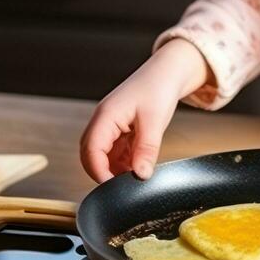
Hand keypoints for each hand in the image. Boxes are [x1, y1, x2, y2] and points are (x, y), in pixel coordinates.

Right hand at [79, 38, 211, 183]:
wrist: (168, 71)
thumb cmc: (159, 86)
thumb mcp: (155, 121)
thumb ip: (146, 150)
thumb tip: (140, 175)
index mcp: (106, 116)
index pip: (91, 150)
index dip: (99, 172)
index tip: (113, 188)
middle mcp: (103, 121)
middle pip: (91, 155)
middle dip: (104, 173)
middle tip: (123, 186)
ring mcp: (110, 125)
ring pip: (102, 155)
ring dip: (114, 168)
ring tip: (134, 174)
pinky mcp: (119, 129)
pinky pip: (114, 151)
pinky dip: (123, 161)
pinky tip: (137, 165)